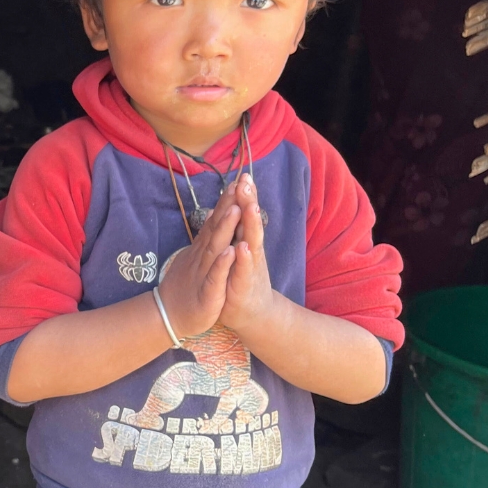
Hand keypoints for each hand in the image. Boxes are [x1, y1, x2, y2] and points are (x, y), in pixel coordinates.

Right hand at [156, 181, 239, 340]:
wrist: (169, 316)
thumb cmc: (185, 286)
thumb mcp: (195, 258)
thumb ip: (205, 235)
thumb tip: (212, 213)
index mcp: (202, 250)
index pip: (215, 221)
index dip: (225, 201)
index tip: (238, 181)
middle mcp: (201, 257)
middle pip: (215, 229)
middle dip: (227, 207)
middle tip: (238, 185)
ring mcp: (203, 274)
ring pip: (215, 248)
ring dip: (224, 229)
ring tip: (235, 209)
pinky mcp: (207, 294)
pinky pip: (215, 277)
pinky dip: (222, 264)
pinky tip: (231, 252)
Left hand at [219, 173, 278, 333]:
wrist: (252, 313)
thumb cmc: (242, 278)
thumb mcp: (238, 250)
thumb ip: (236, 229)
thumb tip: (235, 204)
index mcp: (246, 241)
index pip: (244, 214)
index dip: (244, 196)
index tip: (242, 174)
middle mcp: (251, 250)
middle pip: (250, 222)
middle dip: (249, 202)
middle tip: (247, 181)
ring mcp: (249, 267)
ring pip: (251, 242)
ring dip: (251, 225)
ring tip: (250, 207)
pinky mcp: (244, 285)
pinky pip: (243, 270)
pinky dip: (244, 259)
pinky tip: (243, 247)